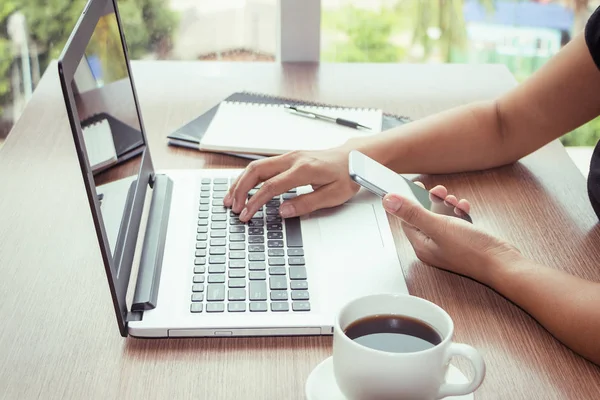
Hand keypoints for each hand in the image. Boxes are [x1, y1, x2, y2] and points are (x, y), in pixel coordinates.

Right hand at [223, 147, 358, 221]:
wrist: (354, 157)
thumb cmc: (347, 176)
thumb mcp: (333, 195)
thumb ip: (306, 203)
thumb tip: (283, 211)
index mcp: (304, 169)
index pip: (271, 186)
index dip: (255, 201)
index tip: (246, 214)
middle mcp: (293, 159)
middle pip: (256, 171)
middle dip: (240, 190)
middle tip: (232, 207)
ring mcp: (289, 156)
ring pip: (256, 166)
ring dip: (240, 182)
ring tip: (230, 199)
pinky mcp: (288, 158)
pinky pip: (263, 166)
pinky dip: (249, 177)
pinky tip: (242, 188)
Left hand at [382, 184, 521, 283]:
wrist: (503, 263)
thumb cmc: (472, 251)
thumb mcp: (438, 226)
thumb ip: (412, 212)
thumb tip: (389, 201)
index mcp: (421, 245)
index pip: (406, 220)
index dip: (408, 201)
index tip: (414, 186)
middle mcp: (432, 246)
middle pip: (423, 217)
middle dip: (430, 200)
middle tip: (438, 190)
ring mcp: (448, 244)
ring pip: (440, 217)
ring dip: (446, 204)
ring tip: (453, 199)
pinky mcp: (462, 241)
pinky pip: (455, 222)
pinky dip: (458, 212)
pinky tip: (464, 208)